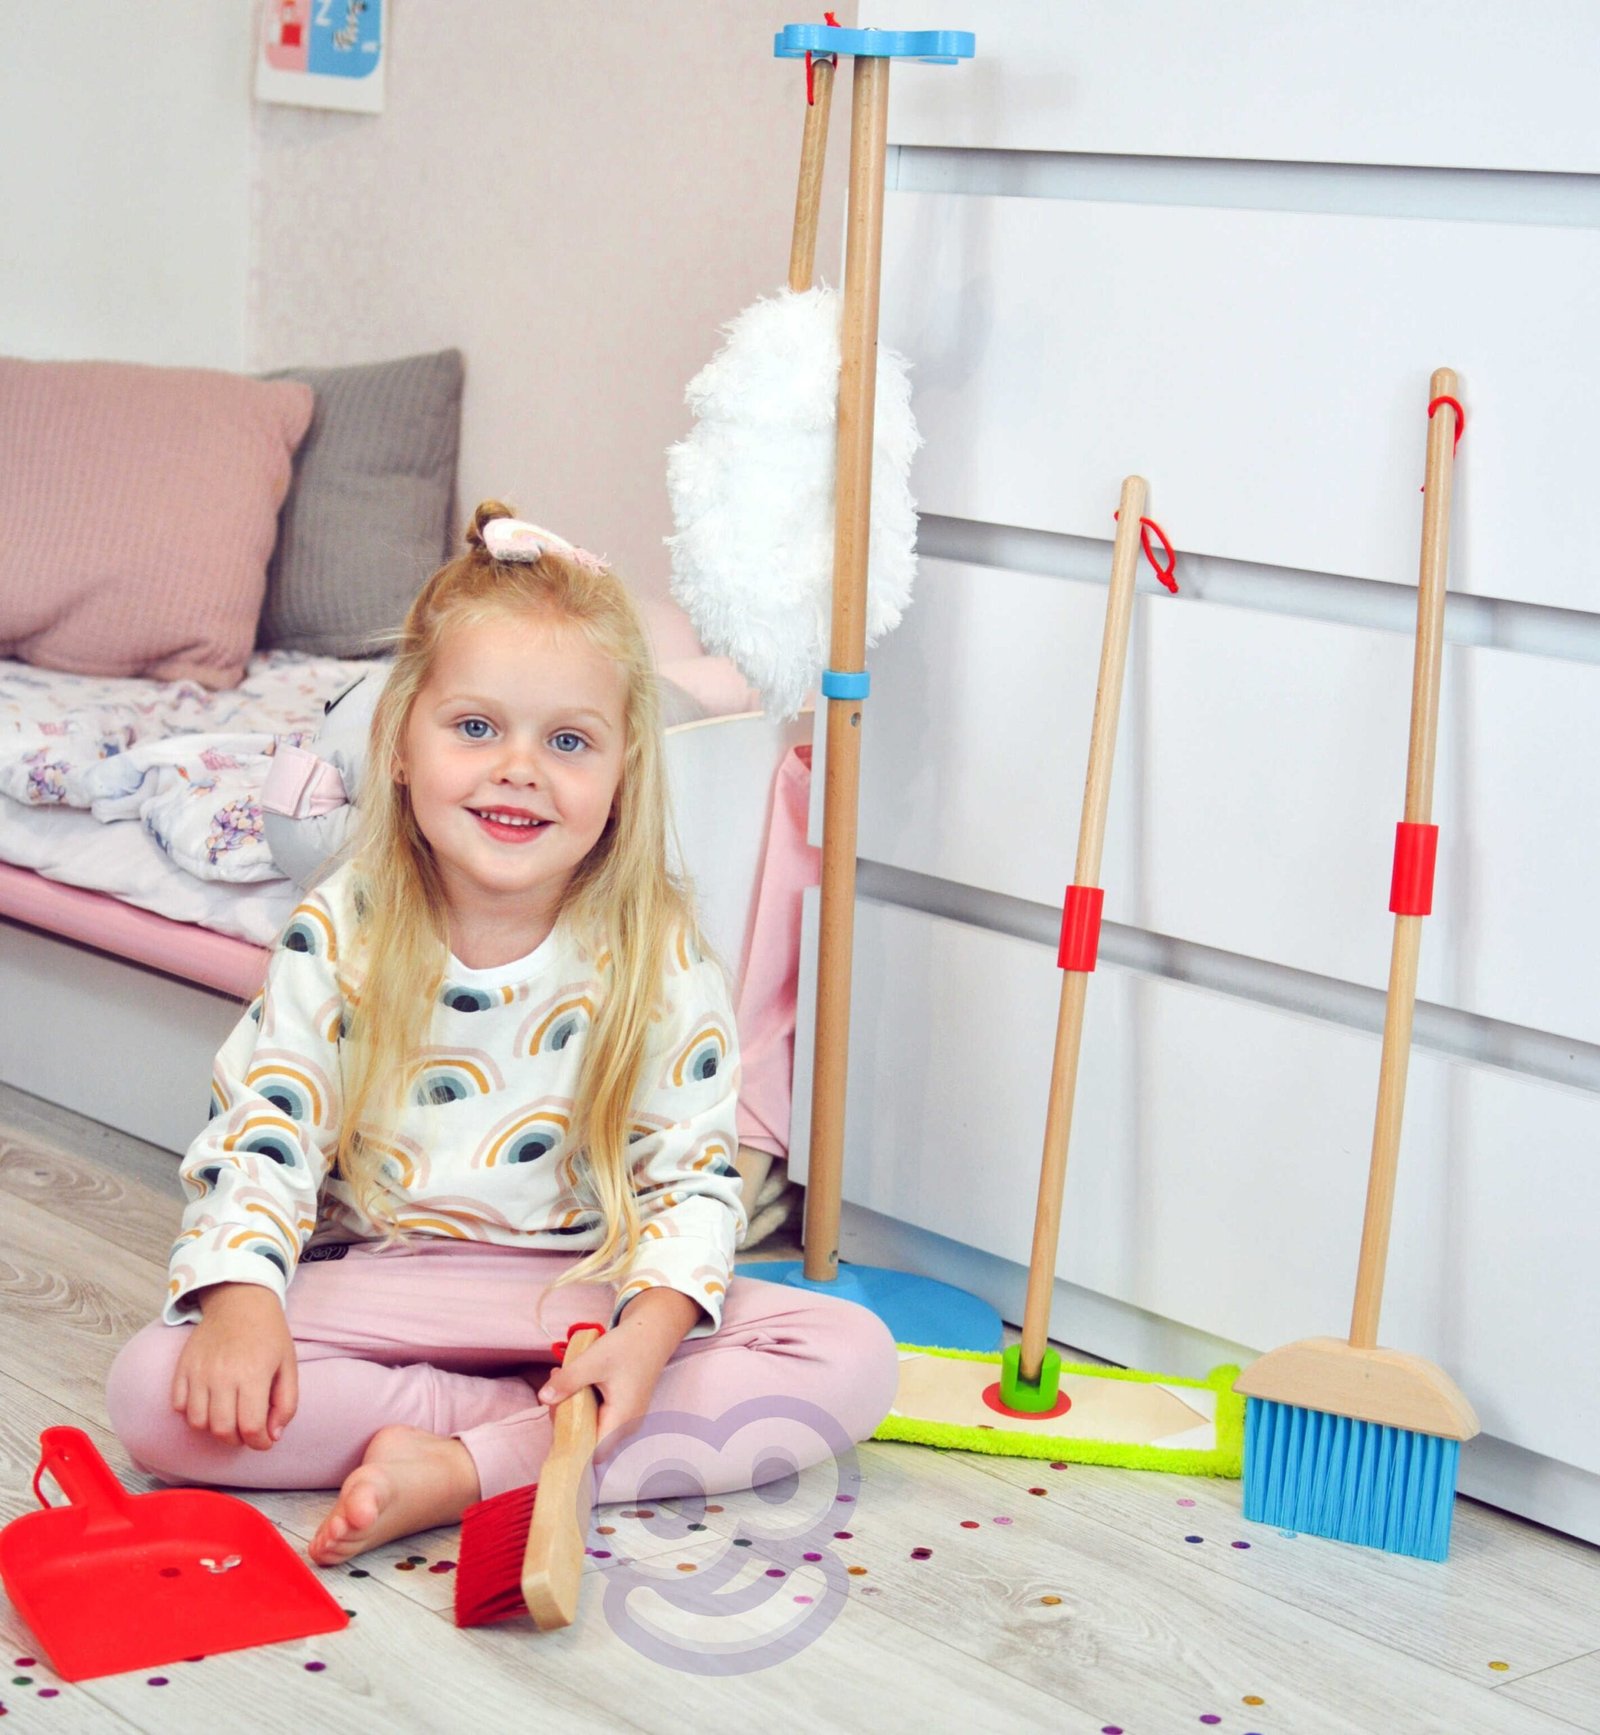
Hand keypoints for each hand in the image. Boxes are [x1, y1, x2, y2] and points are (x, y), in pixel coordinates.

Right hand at [172, 1282, 298, 1450]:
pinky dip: (191, 1412)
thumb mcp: (289, 1365)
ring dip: (213, 1429)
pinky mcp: (182, 1368)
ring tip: (228, 1416)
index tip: (264, 1440)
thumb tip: (273, 1436)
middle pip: (221, 1430)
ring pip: (197, 1423)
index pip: (251, 1427)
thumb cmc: (268, 1335)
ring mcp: (199, 1372)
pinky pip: (179, 1406)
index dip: (259, 1443)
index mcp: (254, 1374)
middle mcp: (223, 1375)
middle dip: (236, 1440)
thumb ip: (287, 1403)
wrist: (240, 1301)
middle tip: (246, 1430)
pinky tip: (208, 1402)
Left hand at [537, 1289, 701, 1446]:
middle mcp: (626, 1427)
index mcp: (621, 1420)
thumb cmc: (626, 1347)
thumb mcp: (593, 1361)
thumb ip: (568, 1381)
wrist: (652, 1333)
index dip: (572, 1444)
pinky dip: (584, 1403)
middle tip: (556, 1389)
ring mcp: (627, 1420)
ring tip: (564, 1380)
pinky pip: (599, 1416)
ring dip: (574, 1409)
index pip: (593, 1453)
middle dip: (567, 1419)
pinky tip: (577, 1382)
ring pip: (592, 1427)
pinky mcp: (624, 1411)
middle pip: (589, 1440)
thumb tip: (543, 1398)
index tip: (556, 1416)